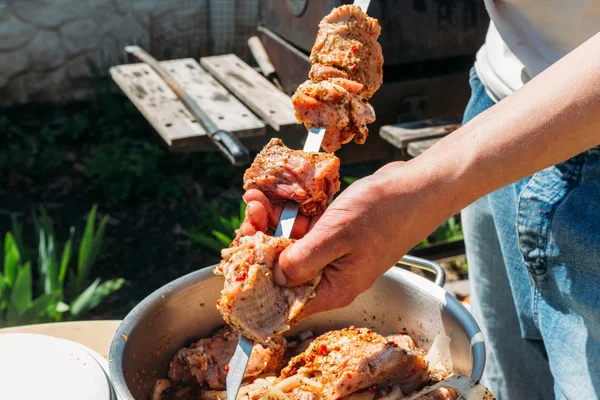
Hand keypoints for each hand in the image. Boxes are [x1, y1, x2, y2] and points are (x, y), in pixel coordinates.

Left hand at [241, 161, 454, 318]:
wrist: (417, 187)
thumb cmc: (385, 213)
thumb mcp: (337, 236)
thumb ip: (302, 261)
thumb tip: (273, 277)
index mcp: (333, 288)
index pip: (284, 299)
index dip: (257, 280)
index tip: (240, 254)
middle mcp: (330, 276)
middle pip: (283, 269)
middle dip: (261, 242)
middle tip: (249, 214)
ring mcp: (333, 254)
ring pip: (292, 245)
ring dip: (272, 223)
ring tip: (257, 199)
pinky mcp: (336, 234)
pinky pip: (305, 229)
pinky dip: (290, 214)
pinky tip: (276, 198)